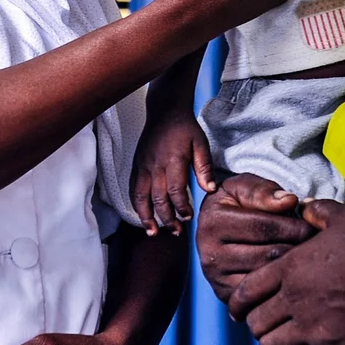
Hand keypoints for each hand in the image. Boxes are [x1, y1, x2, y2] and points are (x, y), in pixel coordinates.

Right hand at [131, 107, 215, 234]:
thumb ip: (205, 167)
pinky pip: (133, 189)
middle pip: (158, 198)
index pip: (175, 190)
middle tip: (176, 231)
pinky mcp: (136, 166)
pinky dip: (137, 205)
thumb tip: (210, 189)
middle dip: (166, 218)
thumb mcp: (201, 144)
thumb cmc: (185, 128)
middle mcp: (155, 165)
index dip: (181, 207)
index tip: (188, 217)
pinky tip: (143, 215)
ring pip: (141, 197)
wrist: (165, 111)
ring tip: (153, 232)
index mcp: (173, 160)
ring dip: (146, 217)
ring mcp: (143, 166)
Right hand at [194, 173, 309, 305]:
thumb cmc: (235, 203)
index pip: (264, 227)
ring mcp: (217, 279)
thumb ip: (263, 189)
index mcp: (212, 222)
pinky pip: (262, 295)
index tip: (312, 225)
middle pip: (268, 254)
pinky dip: (280, 285)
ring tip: (307, 257)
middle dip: (297, 247)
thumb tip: (289, 201)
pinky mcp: (226, 296)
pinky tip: (291, 273)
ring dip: (292, 267)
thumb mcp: (243, 185)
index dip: (294, 225)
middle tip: (316, 244)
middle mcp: (209, 253)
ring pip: (268, 277)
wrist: (216, 228)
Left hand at [230, 200, 344, 344]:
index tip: (238, 311)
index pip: (246, 289)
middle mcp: (294, 298)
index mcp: (292, 267)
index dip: (237, 303)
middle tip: (269, 330)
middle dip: (258, 327)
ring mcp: (310, 328)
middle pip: (255, 322)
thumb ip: (319, 212)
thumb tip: (302, 208)